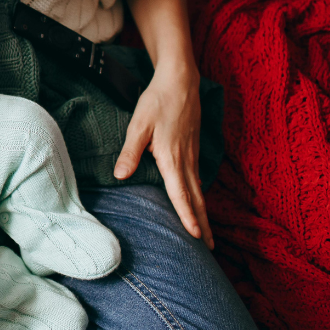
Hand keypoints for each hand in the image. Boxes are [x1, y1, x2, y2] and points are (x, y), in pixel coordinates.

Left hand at [113, 59, 213, 249]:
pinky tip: (199, 202)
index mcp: (171, 158)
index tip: (195, 236)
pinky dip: (200, 196)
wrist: (180, 82)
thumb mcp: (138, 125)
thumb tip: (120, 175)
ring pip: (199, 190)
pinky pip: (198, 179)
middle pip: (196, 198)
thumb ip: (130, 151)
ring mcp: (192, 155)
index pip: (181, 194)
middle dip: (202, 224)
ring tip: (206, 233)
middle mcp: (185, 161)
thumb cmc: (157, 102)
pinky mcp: (192, 150)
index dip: (187, 216)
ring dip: (204, 213)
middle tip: (209, 248)